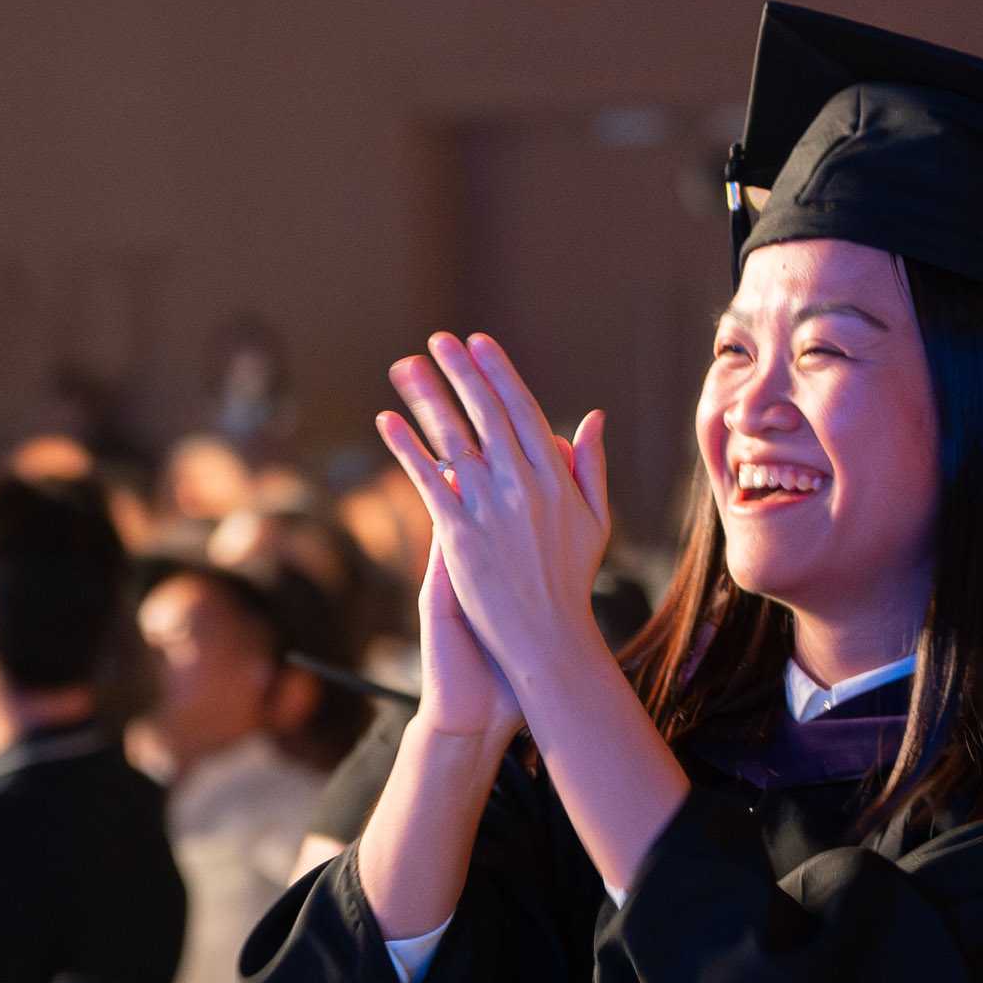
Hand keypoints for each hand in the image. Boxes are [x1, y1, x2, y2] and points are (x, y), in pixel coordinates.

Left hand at [379, 334, 612, 704]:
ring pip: (454, 439)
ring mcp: (489, 510)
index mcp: (556, 479)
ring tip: (406, 365)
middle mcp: (523, 486)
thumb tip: (592, 417)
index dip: (499, 373)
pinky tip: (386, 421)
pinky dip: (405, 449)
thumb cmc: (572, 584)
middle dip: (462, 372)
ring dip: (428, 397)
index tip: (480, 343)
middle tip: (439, 340)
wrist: (549, 642)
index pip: (524, 411)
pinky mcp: (459, 537)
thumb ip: (591, 466)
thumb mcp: (596, 521)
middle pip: (486, 415)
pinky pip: (427, 481)